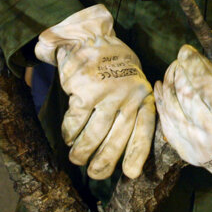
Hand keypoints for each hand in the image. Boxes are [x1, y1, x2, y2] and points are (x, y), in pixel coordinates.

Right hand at [35, 5, 154, 178]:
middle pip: (117, 138)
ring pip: (93, 134)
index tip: (130, 174)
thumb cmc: (114, 67)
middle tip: (95, 174)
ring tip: (78, 159)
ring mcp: (106, 93)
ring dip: (83, 151)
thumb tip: (129, 147)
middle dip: (105, 161)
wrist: (91, 36)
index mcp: (143, 95)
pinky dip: (70, 133)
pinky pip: (76, 121)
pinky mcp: (84, 90)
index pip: (143, 130)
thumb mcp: (134, 84)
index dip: (136, 154)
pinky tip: (69, 137)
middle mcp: (128, 96)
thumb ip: (133, 109)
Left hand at [154, 45, 211, 190]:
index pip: (204, 81)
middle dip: (179, 70)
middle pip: (184, 92)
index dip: (192, 62)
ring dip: (169, 83)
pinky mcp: (189, 153)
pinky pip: (167, 124)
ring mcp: (198, 145)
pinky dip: (161, 103)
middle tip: (181, 59)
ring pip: (171, 107)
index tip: (186, 49)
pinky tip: (162, 88)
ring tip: (173, 70)